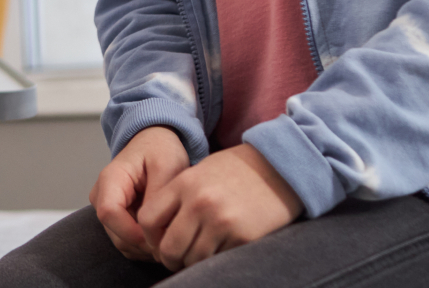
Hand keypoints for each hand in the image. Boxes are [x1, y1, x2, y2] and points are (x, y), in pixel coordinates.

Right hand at [91, 126, 190, 260]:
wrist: (155, 142)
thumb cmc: (160, 149)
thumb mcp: (166, 165)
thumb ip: (158, 195)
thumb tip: (153, 227)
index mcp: (110, 179)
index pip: (109, 213)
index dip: (132, 232)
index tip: (159, 237)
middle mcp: (102, 196)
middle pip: (116, 234)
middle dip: (145, 243)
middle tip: (174, 239)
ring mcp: (107, 209)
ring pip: (122, 242)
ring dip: (147, 247)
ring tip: (172, 235)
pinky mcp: (116, 218)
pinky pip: (128, 242)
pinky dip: (146, 246)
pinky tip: (164, 235)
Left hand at [139, 143, 302, 270]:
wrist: (281, 167)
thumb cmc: (237, 170)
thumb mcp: (200, 172)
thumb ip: (177, 197)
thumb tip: (156, 232)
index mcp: (184, 183)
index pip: (148, 219)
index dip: (151, 236)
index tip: (160, 241)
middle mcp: (199, 202)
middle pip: (169, 248)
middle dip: (171, 258)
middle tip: (179, 258)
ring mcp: (221, 221)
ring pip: (193, 259)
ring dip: (195, 262)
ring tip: (203, 252)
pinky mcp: (243, 237)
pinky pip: (218, 261)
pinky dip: (217, 259)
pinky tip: (223, 248)